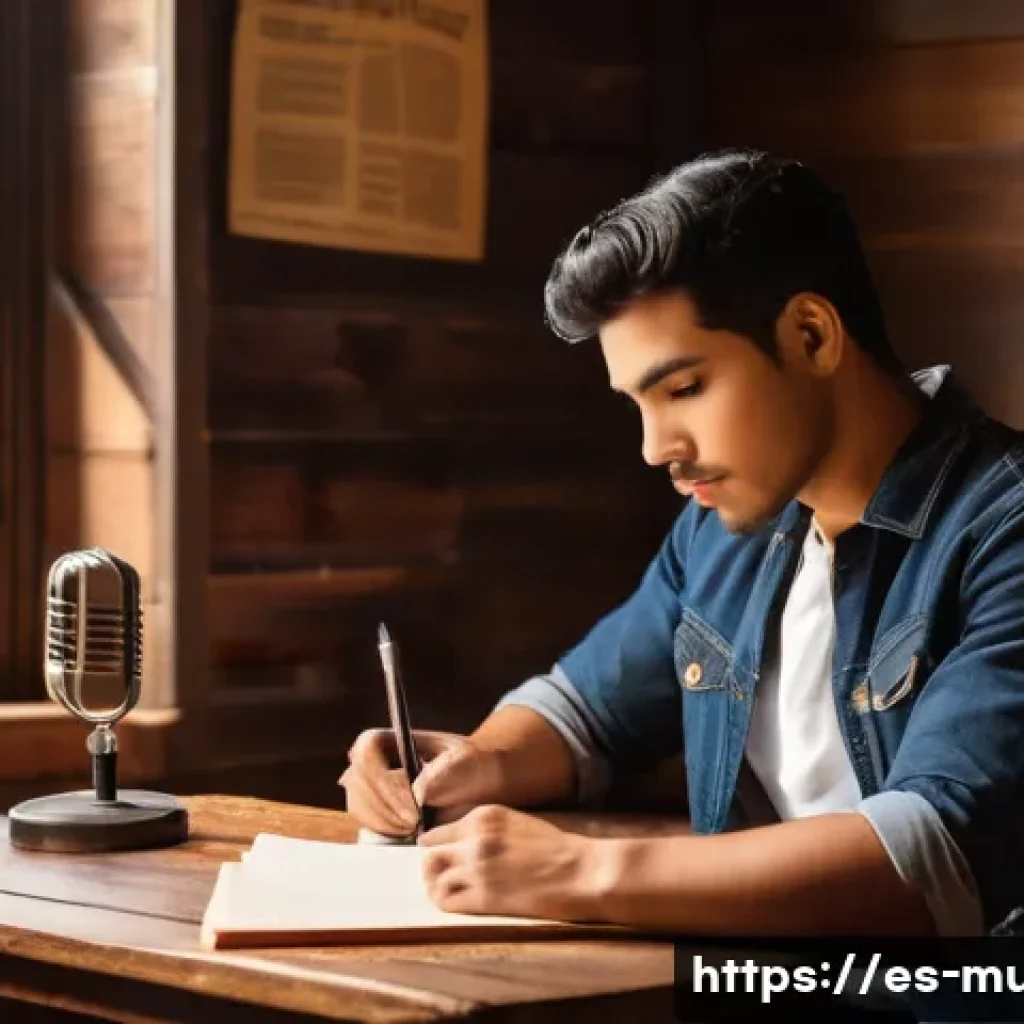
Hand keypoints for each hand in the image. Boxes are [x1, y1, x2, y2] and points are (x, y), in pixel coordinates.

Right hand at [339, 729, 504, 836]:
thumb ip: (441, 773)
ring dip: (385, 822)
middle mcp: (370, 759)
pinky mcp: (371, 810)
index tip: (412, 805)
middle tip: (416, 823)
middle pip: (359, 781)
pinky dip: (384, 831)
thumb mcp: (462, 760)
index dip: (383, 779)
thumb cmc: (468, 764)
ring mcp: (366, 786)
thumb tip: (417, 794)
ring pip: (358, 805)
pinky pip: (365, 823)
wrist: (474, 784)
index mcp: (387, 737)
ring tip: (417, 827)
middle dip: (386, 807)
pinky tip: (409, 833)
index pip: (367, 751)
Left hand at [418, 805, 604, 921]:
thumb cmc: (556, 847)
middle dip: (431, 865)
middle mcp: (475, 838)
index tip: (438, 854)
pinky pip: (447, 900)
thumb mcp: (517, 823)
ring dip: (435, 884)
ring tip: (443, 890)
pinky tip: (455, 902)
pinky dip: (445, 901)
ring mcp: (477, 868)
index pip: (439, 830)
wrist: (580, 871)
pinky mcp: (484, 897)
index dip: (436, 845)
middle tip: (437, 875)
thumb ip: (487, 829)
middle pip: (430, 853)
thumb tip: (464, 842)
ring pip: (433, 877)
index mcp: (484, 816)